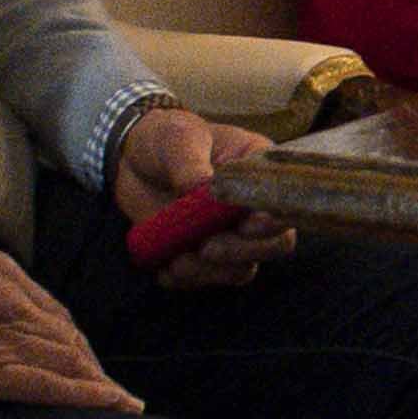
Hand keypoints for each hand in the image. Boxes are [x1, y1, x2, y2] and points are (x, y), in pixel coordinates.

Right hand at [0, 245, 139, 409]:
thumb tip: (0, 327)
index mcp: (3, 273)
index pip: (56, 314)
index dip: (77, 346)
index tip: (90, 368)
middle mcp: (12, 297)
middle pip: (69, 338)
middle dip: (94, 369)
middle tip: (116, 397)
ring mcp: (3, 331)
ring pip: (69, 359)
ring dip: (101, 386)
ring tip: (123, 408)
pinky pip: (51, 383)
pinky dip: (88, 395)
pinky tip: (114, 406)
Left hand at [107, 100, 297, 286]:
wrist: (132, 157)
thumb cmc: (167, 138)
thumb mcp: (178, 139)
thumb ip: (191, 163)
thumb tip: (201, 188)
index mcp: (260, 172)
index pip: (284, 203)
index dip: (272, 221)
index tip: (245, 224)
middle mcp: (252, 209)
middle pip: (274, 245)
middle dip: (242, 252)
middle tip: (208, 247)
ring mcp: (229, 235)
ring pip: (241, 269)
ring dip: (212, 272)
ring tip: (180, 261)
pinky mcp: (202, 254)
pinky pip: (204, 278)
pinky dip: (186, 280)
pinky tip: (166, 269)